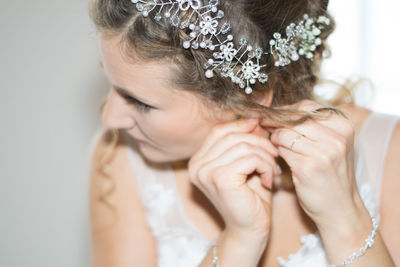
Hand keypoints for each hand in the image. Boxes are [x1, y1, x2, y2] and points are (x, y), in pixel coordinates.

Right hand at [188, 117, 279, 237]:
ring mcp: (206, 172)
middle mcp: (197, 165)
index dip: (242, 125)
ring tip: (271, 169)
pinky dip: (265, 165)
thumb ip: (245, 142)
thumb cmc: (249, 198)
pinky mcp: (221, 179)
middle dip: (259, 141)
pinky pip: (250, 157)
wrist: (249, 231)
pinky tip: (267, 179)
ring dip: (264, 155)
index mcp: (198, 160)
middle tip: (274, 155)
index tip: (262, 129)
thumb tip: (253, 117)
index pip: (219, 131)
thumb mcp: (246, 164)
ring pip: (243, 145)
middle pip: (231, 135)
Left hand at [264, 100, 361, 228]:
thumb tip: (278, 111)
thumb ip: (312, 127)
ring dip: (273, 136)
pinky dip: (275, 150)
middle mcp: (336, 137)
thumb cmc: (331, 175)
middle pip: (294, 118)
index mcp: (343, 127)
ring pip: (285, 132)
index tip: (272, 116)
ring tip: (271, 142)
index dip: (285, 111)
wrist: (340, 209)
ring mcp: (323, 152)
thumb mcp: (331, 145)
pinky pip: (282, 150)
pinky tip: (274, 154)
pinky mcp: (308, 167)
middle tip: (262, 124)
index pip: (306, 107)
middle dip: (274, 120)